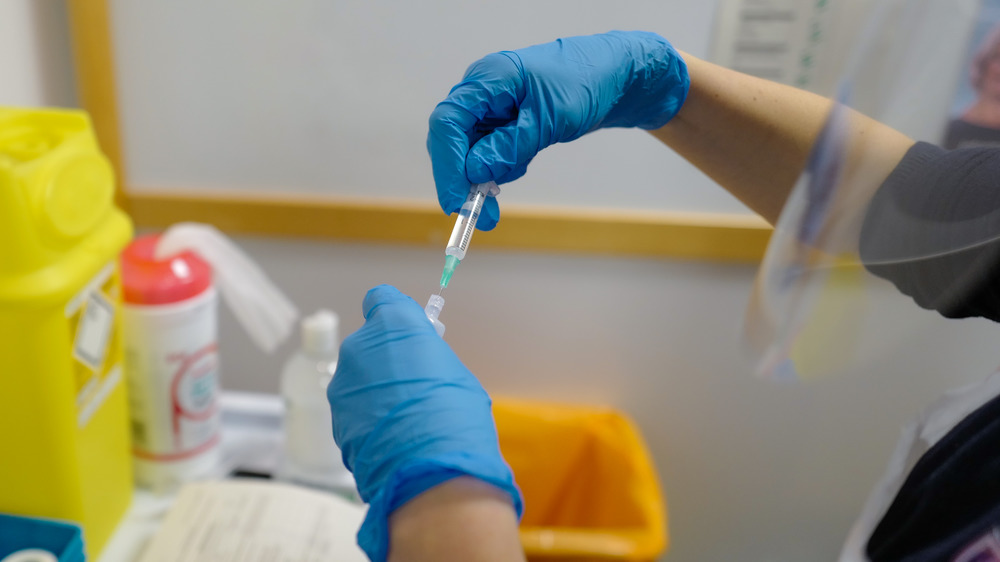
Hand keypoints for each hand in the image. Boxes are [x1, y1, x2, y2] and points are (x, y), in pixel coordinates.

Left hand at [328, 285, 520, 560]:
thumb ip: (426, 358)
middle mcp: (360, 347)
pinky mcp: (336, 419)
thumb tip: (417, 364)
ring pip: (358, 381)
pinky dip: (367, 421)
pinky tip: (392, 440)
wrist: (430, 467)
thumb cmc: (454, 413)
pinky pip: (354, 411)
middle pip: (369, 345)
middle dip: (385, 361)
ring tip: (404, 421)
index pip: (381, 299)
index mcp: (394, 324)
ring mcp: (343, 385)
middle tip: (412, 386)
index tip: (405, 333)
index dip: (393, 315)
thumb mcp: (452, 372)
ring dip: (374, 394)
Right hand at [427, 30, 689, 229]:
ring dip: (485, 177)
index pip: (449, 123)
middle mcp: (483, 92)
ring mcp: (493, 107)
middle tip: (480, 217)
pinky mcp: (505, 121)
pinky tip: (518, 169)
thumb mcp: (549, 119)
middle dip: (465, 180)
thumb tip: (474, 173)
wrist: (618, 75)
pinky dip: (500, 168)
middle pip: (454, 140)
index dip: (447, 165)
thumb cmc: (587, 82)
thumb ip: (510, 147)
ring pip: (472, 151)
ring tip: (507, 191)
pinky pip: (490, 151)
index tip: (455, 203)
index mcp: (488, 79)